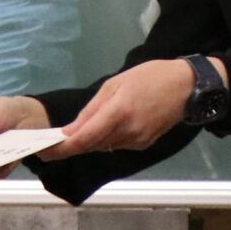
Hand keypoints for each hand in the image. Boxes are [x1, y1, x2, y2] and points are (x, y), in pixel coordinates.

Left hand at [48, 58, 206, 157]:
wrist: (187, 87)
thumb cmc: (150, 76)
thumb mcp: (116, 83)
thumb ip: (92, 109)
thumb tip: (71, 130)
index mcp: (118, 113)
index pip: (83, 139)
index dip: (62, 149)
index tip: (43, 152)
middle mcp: (127, 132)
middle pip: (91, 145)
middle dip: (71, 145)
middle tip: (52, 141)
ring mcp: (136, 142)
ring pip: (103, 146)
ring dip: (90, 140)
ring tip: (81, 128)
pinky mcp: (143, 146)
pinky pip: (116, 144)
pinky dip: (106, 138)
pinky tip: (109, 125)